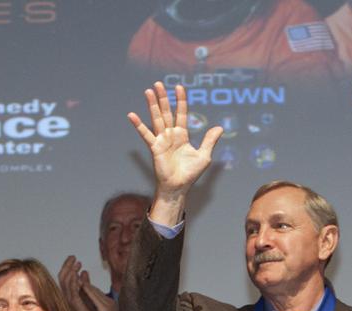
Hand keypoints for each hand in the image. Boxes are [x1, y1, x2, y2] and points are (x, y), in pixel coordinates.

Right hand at [58, 255, 96, 310]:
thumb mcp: (84, 295)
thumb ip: (83, 284)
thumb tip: (84, 273)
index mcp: (68, 293)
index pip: (65, 277)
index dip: (68, 267)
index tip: (74, 259)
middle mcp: (66, 295)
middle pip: (63, 277)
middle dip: (68, 265)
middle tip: (74, 257)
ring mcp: (69, 299)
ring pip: (66, 282)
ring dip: (71, 271)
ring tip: (77, 263)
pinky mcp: (74, 303)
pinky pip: (72, 290)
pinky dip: (73, 281)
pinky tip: (77, 274)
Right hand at [127, 82, 222, 219]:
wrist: (179, 186)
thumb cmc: (190, 173)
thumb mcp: (204, 156)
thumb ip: (210, 140)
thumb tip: (220, 127)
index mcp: (182, 135)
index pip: (181, 113)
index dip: (180, 101)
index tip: (179, 87)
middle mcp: (171, 135)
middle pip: (166, 112)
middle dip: (163, 98)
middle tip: (158, 84)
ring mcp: (162, 140)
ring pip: (157, 118)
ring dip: (152, 105)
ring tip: (148, 91)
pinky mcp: (155, 147)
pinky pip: (146, 134)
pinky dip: (139, 125)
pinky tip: (132, 115)